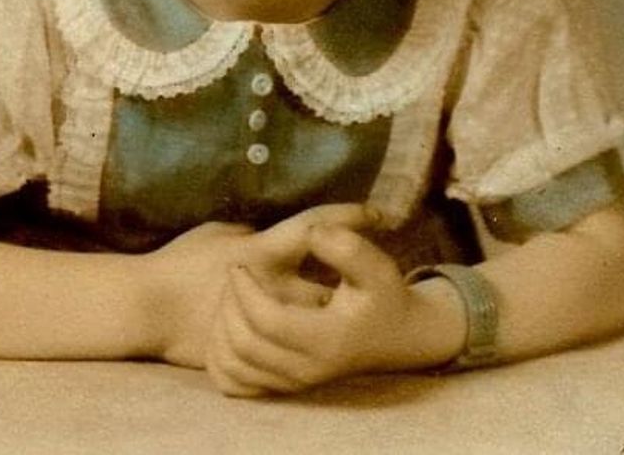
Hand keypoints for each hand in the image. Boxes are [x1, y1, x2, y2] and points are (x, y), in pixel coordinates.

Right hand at [147, 204, 375, 370]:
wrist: (144, 305)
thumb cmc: (180, 261)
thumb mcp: (219, 234)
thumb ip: (252, 235)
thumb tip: (273, 234)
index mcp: (260, 252)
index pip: (313, 228)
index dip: (347, 217)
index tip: (379, 214)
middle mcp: (268, 288)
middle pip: (326, 288)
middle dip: (348, 286)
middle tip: (373, 282)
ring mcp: (261, 323)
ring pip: (310, 325)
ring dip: (326, 320)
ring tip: (344, 315)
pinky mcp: (253, 350)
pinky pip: (285, 356)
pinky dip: (299, 352)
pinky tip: (309, 349)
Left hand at [207, 224, 422, 395]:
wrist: (400, 336)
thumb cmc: (384, 296)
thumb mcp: (377, 267)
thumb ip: (347, 247)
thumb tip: (313, 234)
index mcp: (326, 339)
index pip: (267, 320)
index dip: (245, 290)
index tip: (239, 265)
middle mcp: (308, 369)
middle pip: (245, 344)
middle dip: (230, 307)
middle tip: (232, 279)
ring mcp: (295, 384)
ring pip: (237, 364)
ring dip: (223, 328)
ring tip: (232, 298)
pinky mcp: (286, 389)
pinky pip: (237, 383)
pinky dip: (224, 356)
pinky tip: (233, 325)